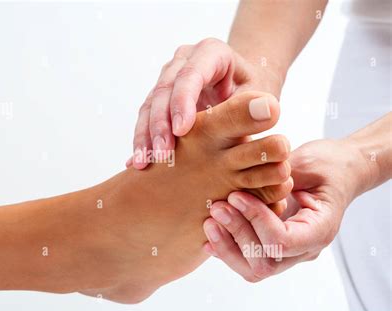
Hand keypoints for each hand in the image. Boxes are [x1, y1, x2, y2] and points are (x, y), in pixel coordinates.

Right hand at [127, 38, 284, 168]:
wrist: (245, 95)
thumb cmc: (256, 96)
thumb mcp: (260, 98)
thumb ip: (255, 106)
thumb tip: (268, 111)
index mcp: (211, 53)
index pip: (191, 73)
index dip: (183, 101)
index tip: (181, 131)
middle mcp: (184, 61)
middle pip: (165, 89)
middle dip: (160, 124)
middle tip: (161, 154)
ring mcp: (169, 77)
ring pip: (150, 104)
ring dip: (146, 135)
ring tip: (142, 163)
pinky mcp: (160, 97)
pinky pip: (146, 118)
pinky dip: (142, 140)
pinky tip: (137, 161)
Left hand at [202, 138, 372, 281]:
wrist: (338, 171)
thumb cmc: (328, 164)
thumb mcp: (307, 163)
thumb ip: (278, 176)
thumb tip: (246, 179)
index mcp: (320, 229)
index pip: (283, 241)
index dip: (255, 220)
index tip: (236, 195)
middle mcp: (305, 248)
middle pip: (265, 263)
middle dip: (236, 235)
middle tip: (217, 207)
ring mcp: (290, 253)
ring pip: (253, 268)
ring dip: (227, 245)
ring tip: (210, 220)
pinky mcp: (274, 247)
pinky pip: (249, 260)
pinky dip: (227, 248)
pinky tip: (210, 234)